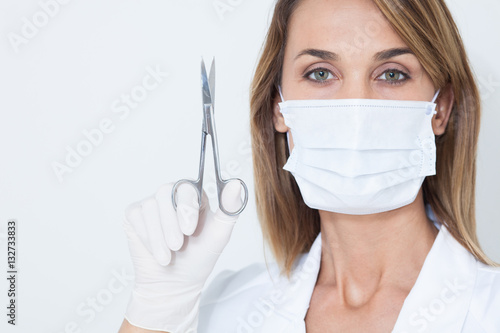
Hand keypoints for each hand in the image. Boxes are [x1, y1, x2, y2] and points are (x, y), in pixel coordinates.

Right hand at [122, 180, 242, 331]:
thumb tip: (237, 184)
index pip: (187, 187)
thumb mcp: (220, 234)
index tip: (189, 230)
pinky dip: (147, 237)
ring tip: (169, 255)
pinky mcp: (134, 214)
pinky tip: (156, 251)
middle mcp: (172, 194)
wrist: (175, 283)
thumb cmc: (199, 257)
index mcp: (194, 195)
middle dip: (171, 224)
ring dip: (159, 236)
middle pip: (165, 192)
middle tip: (177, 245)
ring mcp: (152, 203)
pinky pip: (135, 216)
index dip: (186, 207)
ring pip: (149, 206)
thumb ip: (230, 208)